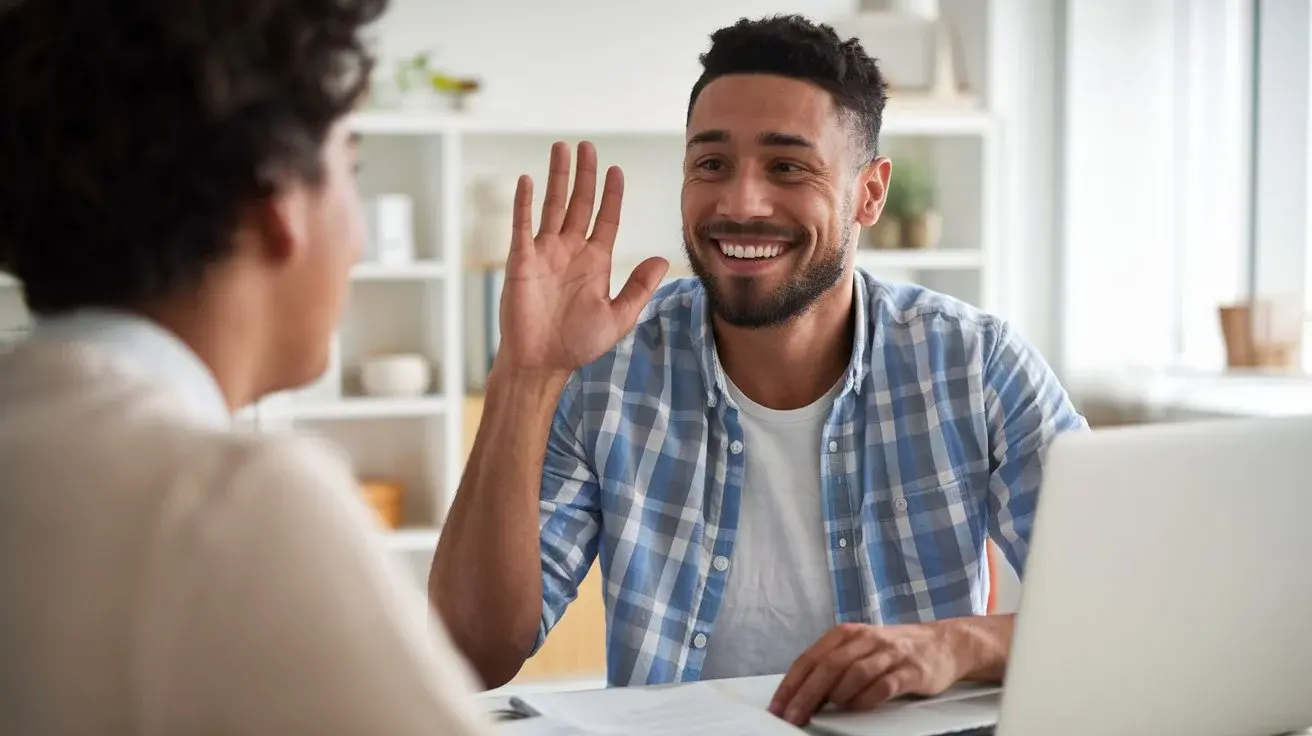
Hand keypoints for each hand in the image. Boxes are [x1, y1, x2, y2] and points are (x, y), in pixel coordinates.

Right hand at [496, 140, 668, 374]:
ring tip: (561, 149)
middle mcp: (571, 251)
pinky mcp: (521, 260)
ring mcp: (545, 253)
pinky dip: (523, 202)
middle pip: (580, 203)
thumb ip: (639, 288)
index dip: (612, 195)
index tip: (616, 170)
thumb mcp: (618, 317)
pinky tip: (526, 179)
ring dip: (558, 178)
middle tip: (588, 146)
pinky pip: (522, 225)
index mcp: (595, 262)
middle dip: (585, 175)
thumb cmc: (578, 344)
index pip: (607, 219)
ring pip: (553, 206)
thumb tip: (661, 259)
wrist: (542, 362)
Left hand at [768, 622, 967, 725]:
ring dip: (837, 695)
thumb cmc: (893, 650)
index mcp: (846, 633)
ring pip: (855, 673)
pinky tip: (859, 707)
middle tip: (793, 716)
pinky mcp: (911, 670)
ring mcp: (890, 654)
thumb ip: (834, 667)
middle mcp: (866, 639)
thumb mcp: (859, 649)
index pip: (810, 658)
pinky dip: (868, 699)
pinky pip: (884, 686)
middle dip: (806, 694)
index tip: (778, 706)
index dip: (791, 684)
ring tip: (830, 710)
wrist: (943, 643)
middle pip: (828, 666)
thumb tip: (802, 695)